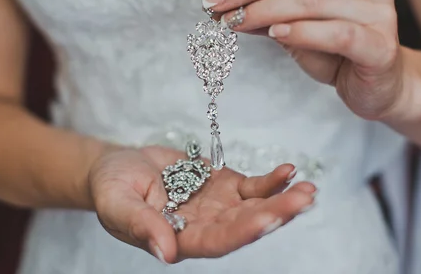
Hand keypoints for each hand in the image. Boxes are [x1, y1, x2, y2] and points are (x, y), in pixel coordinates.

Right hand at [88, 144, 314, 263]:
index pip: (217, 241)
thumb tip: (165, 254)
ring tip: (308, 189)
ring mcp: (218, 206)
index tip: (266, 218)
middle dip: (276, 213)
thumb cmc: (112, 187)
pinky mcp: (224, 185)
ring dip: (283, 199)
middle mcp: (206, 227)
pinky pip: (253, 186)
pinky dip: (271, 180)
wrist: (119, 166)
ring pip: (256, 206)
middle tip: (303, 200)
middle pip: (246, 225)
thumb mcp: (116, 204)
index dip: (242, 231)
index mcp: (180, 239)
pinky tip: (289, 171)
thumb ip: (140, 225)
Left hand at [207, 0, 403, 119]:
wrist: (379, 88)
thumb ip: (268, 8)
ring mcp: (380, 11)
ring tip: (235, 21)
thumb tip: (225, 1)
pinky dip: (301, 31)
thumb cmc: (337, 52)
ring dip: (265, 10)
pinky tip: (275, 34)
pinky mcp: (381, 46)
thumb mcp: (296, 23)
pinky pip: (336, 33)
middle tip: (217, 4)